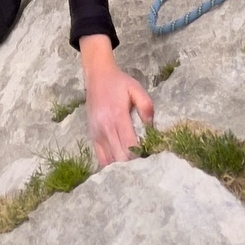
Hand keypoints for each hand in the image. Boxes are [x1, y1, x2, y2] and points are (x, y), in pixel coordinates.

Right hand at [80, 35, 152, 166]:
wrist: (97, 76)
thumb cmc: (119, 83)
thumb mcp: (136, 89)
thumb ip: (146, 106)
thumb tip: (151, 127)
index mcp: (117, 116)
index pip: (130, 146)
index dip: (141, 155)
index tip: (150, 158)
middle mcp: (105, 128)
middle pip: (120, 158)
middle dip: (133, 165)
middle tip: (144, 166)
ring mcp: (97, 134)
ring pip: (109, 161)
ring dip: (121, 167)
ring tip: (134, 168)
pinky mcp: (92, 136)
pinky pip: (100, 158)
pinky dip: (110, 165)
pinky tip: (120, 166)